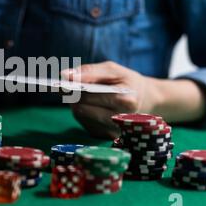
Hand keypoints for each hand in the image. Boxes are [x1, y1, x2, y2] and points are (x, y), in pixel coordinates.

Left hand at [61, 61, 205, 138]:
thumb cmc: (127, 81)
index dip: (74, 87)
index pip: (91, 95)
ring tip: (77, 92)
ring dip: (75, 103)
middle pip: (83, 107)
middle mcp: (120, 120)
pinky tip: (88, 104)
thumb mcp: (113, 70)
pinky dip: (81, 111)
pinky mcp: (104, 135)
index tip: (61, 79)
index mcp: (126, 101)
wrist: (144, 100)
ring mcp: (112, 130)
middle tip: (63, 85)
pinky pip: (84, 122)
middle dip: (72, 94)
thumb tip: (65, 75)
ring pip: (80, 115)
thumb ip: (90, 71)